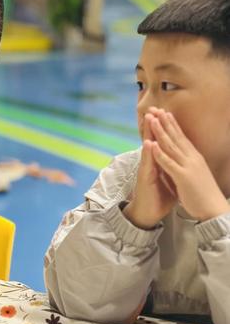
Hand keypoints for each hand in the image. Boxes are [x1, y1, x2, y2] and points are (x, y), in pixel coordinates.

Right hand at [124, 109, 176, 228]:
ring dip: (148, 133)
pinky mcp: (144, 178)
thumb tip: (179, 162)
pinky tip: (148, 142)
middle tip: (155, 108)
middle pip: (153, 140)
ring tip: (149, 118)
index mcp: (159, 163)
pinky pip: (147, 164)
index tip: (166, 114)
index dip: (164, 128)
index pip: (162, 142)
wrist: (147, 215)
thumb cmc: (159, 199)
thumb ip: (171, 169)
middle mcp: (151, 163)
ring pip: (148, 148)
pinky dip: (148, 153)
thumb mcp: (169, 181)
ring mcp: (146, 170)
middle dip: (154, 124)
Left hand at [148, 109, 229, 221]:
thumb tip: (184, 155)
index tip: (163, 112)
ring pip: (171, 146)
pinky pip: (169, 163)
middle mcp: (192, 158)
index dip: (172, 124)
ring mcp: (188, 167)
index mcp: (195, 157)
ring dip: (160, 132)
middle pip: (176, 137)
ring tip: (152, 119)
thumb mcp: (196, 173)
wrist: (214, 210)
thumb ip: (188, 163)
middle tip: (155, 108)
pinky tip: (151, 144)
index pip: (182, 137)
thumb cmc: (204, 194)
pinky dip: (160, 153)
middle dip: (164, 122)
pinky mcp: (183, 177)